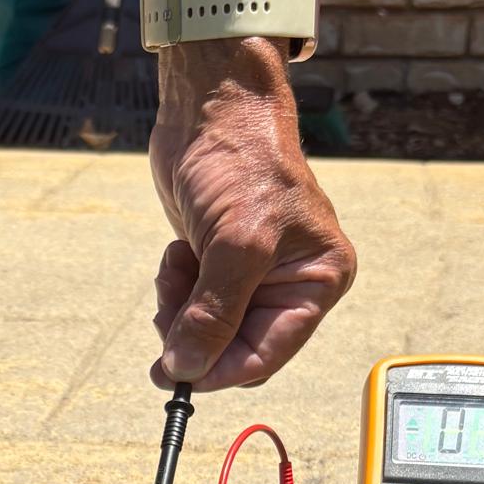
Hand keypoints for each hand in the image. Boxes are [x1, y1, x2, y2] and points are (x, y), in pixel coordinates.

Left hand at [149, 43, 356, 392]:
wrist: (210, 108)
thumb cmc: (242, 158)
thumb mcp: (235, 242)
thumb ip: (214, 312)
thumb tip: (188, 367)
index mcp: (318, 281)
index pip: (267, 356)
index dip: (220, 370)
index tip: (179, 375)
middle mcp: (289, 283)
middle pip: (233, 348)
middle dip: (196, 336)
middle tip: (166, 317)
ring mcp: (252, 275)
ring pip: (207, 331)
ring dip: (179, 310)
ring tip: (176, 269)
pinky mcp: (218, 263)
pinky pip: (190, 305)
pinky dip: (174, 289)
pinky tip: (178, 254)